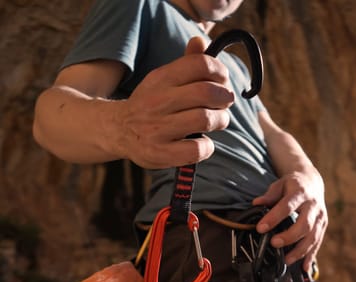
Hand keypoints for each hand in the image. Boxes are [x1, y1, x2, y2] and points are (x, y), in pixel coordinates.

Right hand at [110, 36, 233, 168]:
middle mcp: (157, 101)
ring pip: (204, 119)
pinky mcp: (159, 153)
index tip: (223, 80)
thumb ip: (186, 62)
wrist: (117, 130)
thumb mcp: (163, 79)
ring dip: (221, 120)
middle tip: (225, 103)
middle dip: (225, 98)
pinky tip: (203, 143)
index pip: (199, 64)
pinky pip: (196, 149)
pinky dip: (208, 147)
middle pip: (207, 92)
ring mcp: (157, 129)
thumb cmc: (151, 104)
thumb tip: (200, 41)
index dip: (220, 71)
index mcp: (161, 79)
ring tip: (218, 121)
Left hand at [252, 170, 327, 271]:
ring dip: (300, 251)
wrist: (312, 182)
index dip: (274, 217)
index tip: (261, 228)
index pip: (287, 206)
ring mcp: (321, 217)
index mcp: (301, 193)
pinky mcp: (323, 226)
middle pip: (304, 225)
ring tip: (286, 260)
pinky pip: (318, 243)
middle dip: (289, 237)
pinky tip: (305, 268)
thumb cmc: (292, 185)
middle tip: (274, 244)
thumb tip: (256, 203)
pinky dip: (311, 256)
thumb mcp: (280, 184)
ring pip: (313, 237)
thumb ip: (269, 195)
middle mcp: (314, 206)